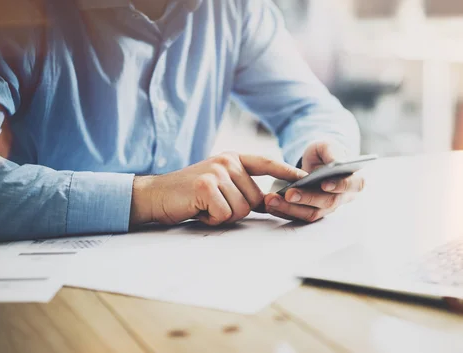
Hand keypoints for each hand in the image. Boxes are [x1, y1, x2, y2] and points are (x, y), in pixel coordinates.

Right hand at [130, 152, 306, 225]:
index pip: (266, 163)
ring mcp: (217, 172)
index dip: (287, 171)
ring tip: (204, 205)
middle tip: (213, 204)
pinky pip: (224, 214)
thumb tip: (270, 201)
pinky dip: (211, 219)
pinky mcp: (206, 186)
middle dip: (237, 210)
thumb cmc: (190, 195)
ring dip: (223, 215)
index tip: (306, 178)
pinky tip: (198, 209)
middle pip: (255, 199)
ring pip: (241, 209)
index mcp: (233, 159)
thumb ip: (243, 188)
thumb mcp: (220, 184)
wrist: (156, 196)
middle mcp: (227, 161)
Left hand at [264, 141, 364, 221]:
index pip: (351, 185)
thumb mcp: (328, 145)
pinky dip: (284, 211)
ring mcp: (327, 208)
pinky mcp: (312, 213)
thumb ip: (332, 152)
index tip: (324, 184)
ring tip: (272, 199)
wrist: (316, 163)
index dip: (339, 186)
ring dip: (291, 208)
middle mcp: (343, 198)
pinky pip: (298, 216)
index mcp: (354, 180)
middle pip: (328, 202)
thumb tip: (335, 162)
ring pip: (311, 213)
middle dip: (307, 198)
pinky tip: (270, 204)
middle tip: (290, 193)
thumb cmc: (325, 153)